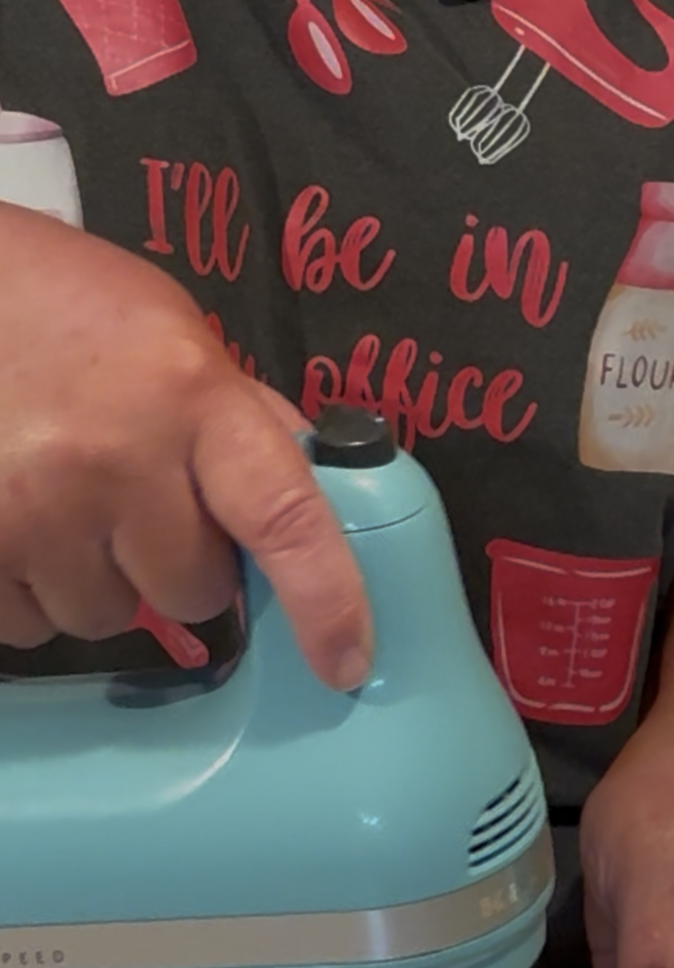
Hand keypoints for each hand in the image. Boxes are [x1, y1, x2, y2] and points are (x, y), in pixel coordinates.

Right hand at [0, 205, 370, 686]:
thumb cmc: (56, 305)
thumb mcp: (168, 335)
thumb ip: (239, 418)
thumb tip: (316, 494)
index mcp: (191, 396)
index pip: (285, 518)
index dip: (326, 601)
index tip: (346, 662)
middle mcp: (117, 460)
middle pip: (192, 593)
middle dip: (174, 565)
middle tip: (134, 502)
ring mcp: (37, 510)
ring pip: (105, 618)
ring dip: (93, 579)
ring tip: (59, 499)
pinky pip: (27, 624)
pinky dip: (27, 590)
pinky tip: (15, 519)